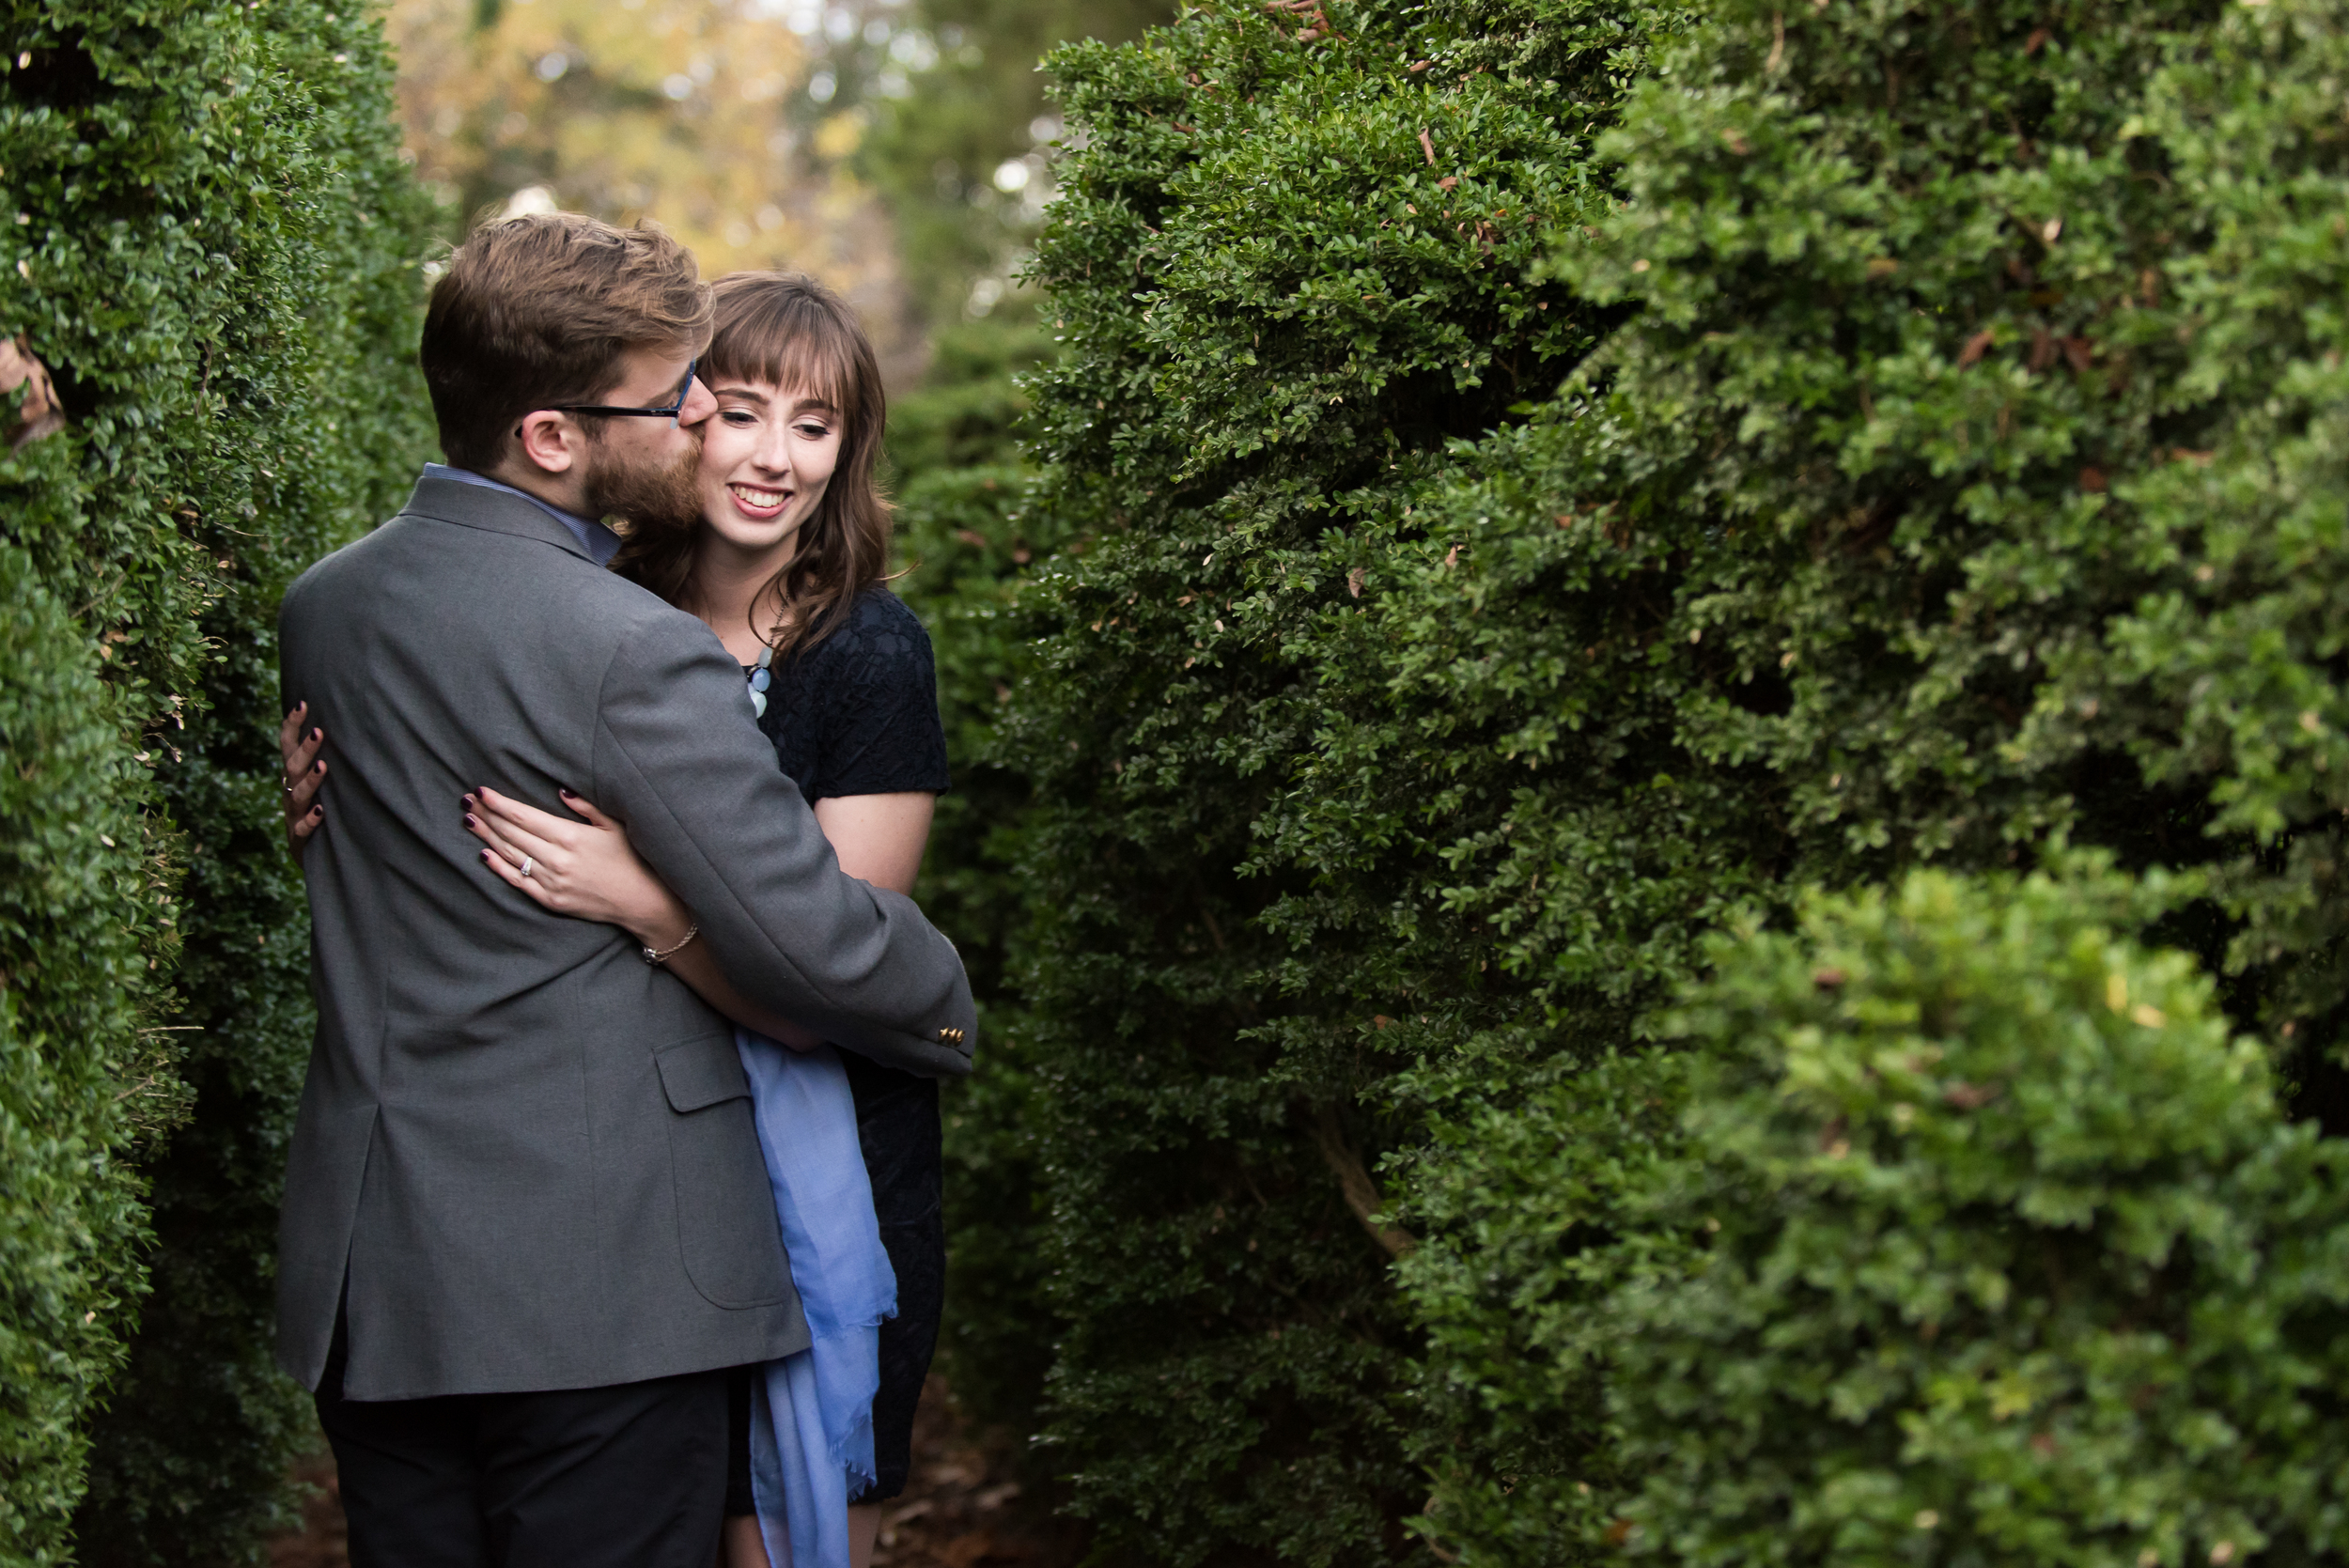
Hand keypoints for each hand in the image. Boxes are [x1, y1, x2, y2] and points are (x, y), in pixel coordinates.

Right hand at [279, 701, 325, 861]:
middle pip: (292, 766)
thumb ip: (323, 759)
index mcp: (293, 776)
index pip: (287, 746)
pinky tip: (321, 811)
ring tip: (323, 766)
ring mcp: (293, 814)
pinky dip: (311, 819)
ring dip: (310, 780)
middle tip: (319, 731)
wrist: (308, 855)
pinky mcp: (300, 838)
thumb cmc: (317, 810)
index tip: (302, 704)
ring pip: (297, 794)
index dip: (291, 726)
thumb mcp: (317, 784)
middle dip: (305, 749)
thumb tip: (345, 725)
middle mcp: (289, 791)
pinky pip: (303, 828)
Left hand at [464, 786, 692, 946]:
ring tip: (470, 821)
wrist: (641, 901)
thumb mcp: (613, 826)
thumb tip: (560, 791)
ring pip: (511, 854)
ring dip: (487, 836)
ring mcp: (552, 882)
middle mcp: (558, 859)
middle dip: (487, 815)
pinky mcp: (551, 900)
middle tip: (467, 801)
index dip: (500, 803)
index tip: (482, 791)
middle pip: (512, 833)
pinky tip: (484, 853)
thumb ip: (585, 807)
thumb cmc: (631, 859)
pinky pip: (517, 881)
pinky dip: (499, 867)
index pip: (525, 816)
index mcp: (571, 836)